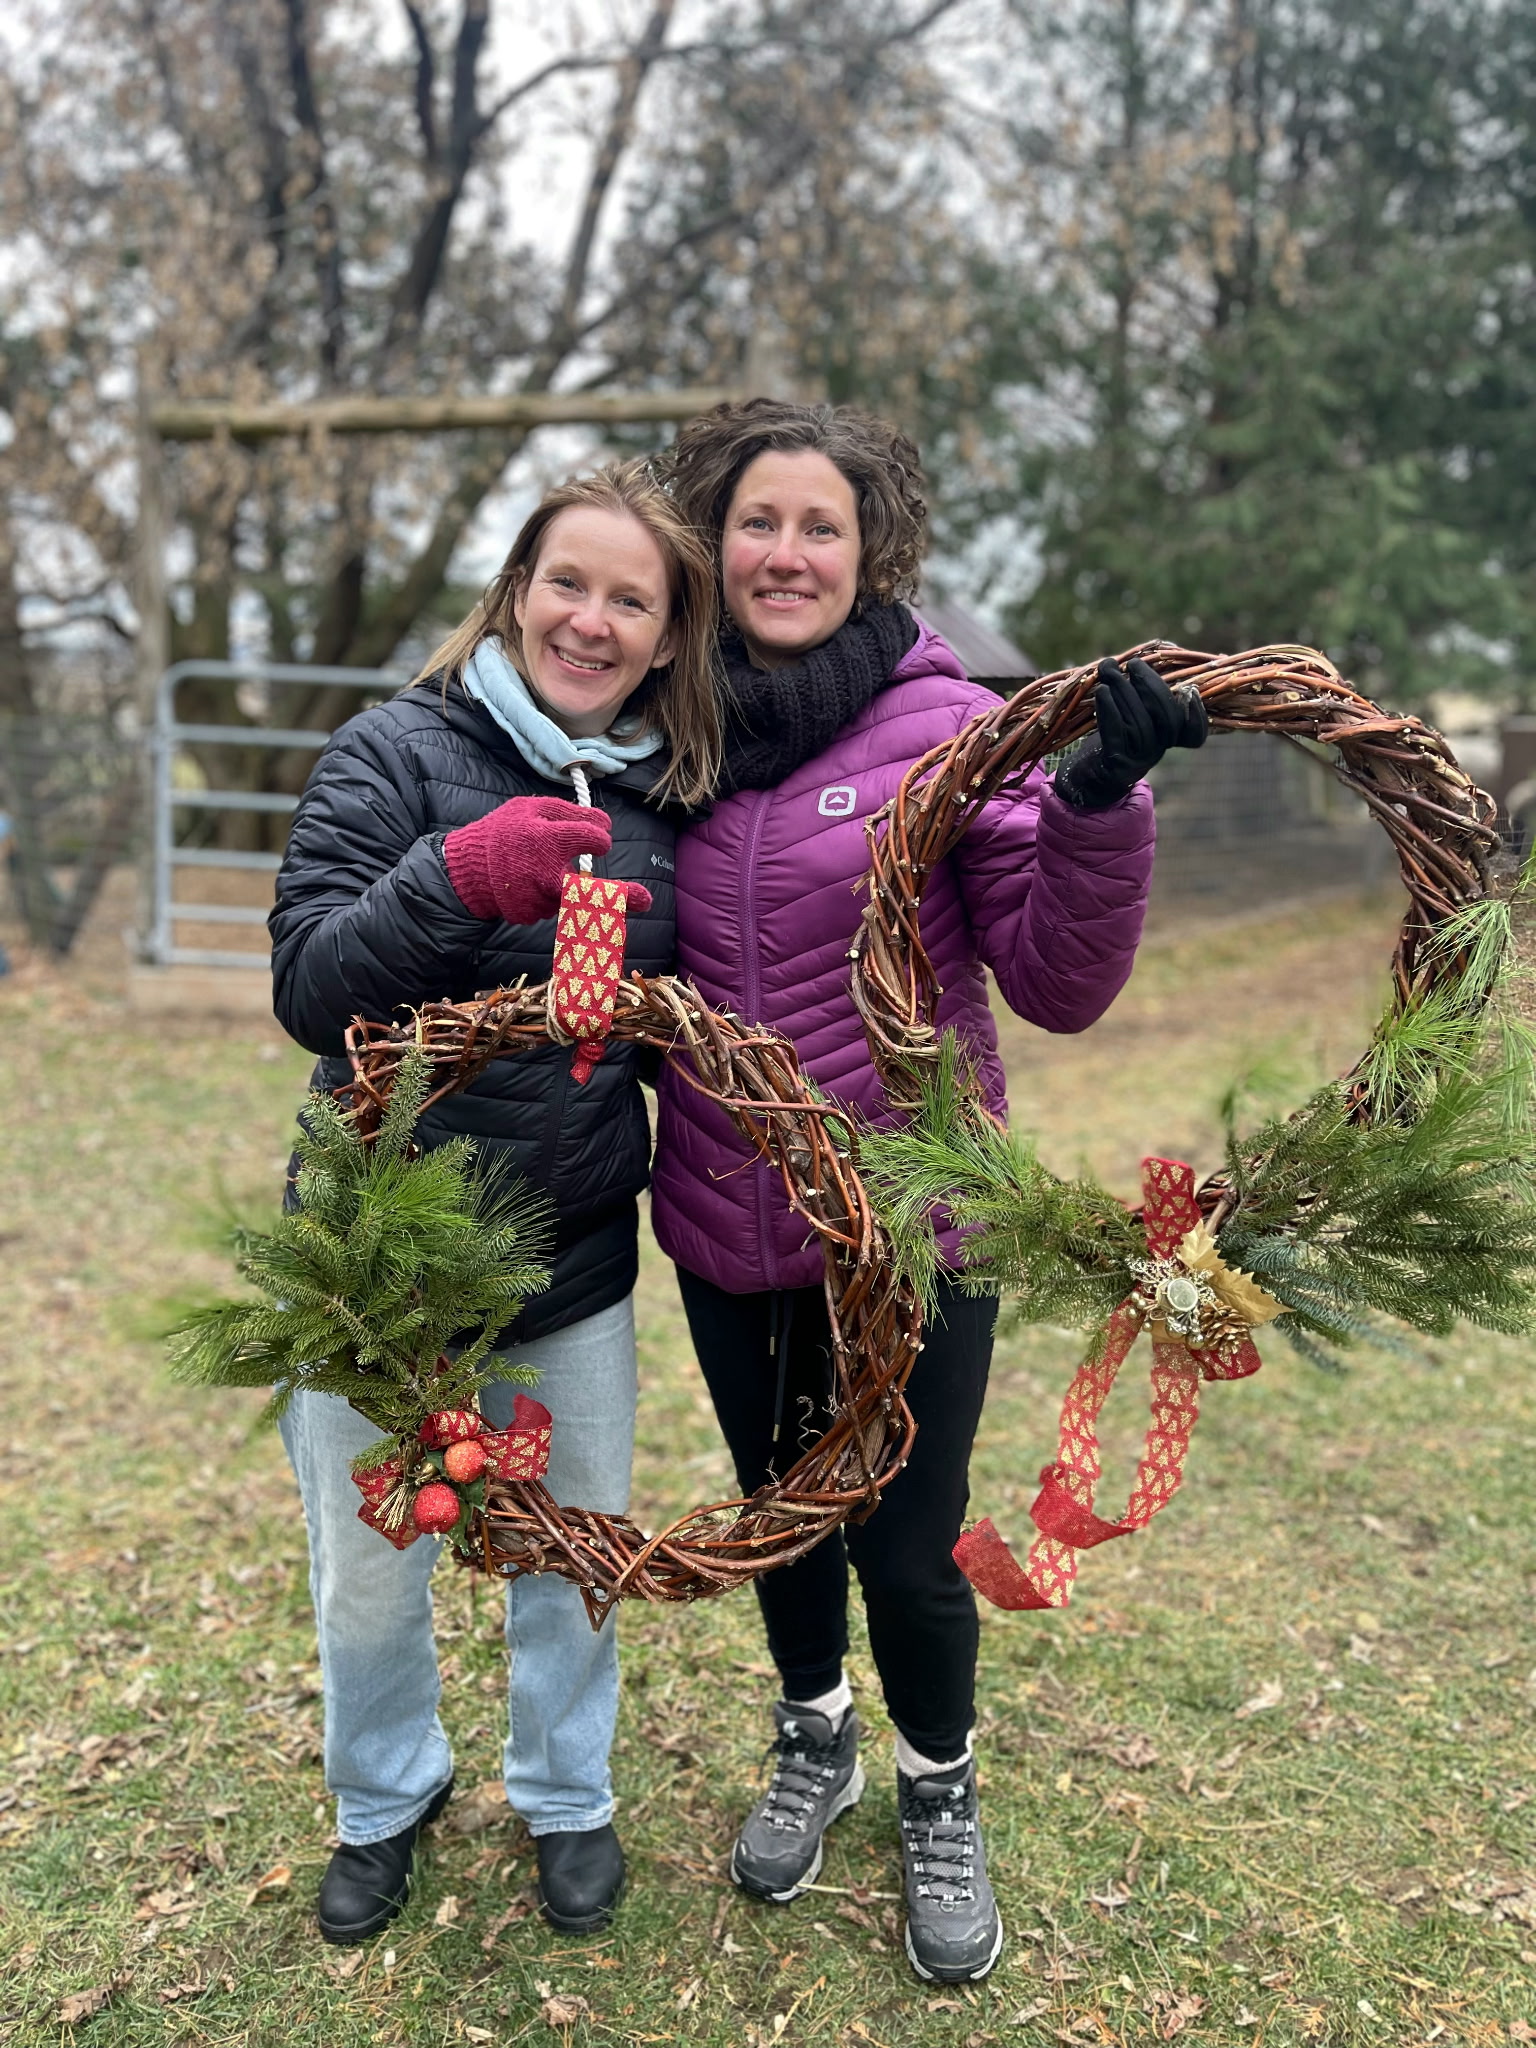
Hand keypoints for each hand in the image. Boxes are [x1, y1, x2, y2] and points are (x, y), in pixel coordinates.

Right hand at [444, 795, 621, 924]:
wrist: (463, 870)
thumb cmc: (498, 833)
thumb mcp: (529, 809)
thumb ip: (568, 813)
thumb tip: (604, 823)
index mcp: (547, 841)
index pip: (591, 839)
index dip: (599, 838)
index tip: (599, 840)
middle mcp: (546, 874)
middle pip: (593, 889)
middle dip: (623, 895)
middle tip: (644, 900)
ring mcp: (538, 899)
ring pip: (570, 896)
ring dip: (567, 886)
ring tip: (537, 872)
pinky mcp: (532, 916)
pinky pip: (552, 906)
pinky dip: (547, 896)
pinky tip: (528, 885)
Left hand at [1053, 657, 1207, 810]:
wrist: (1088, 773)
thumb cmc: (1113, 735)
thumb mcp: (1132, 714)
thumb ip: (1142, 694)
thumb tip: (1139, 659)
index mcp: (1168, 739)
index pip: (1194, 734)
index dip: (1197, 716)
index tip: (1189, 691)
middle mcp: (1158, 750)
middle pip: (1167, 720)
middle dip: (1151, 685)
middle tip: (1133, 663)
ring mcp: (1138, 759)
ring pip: (1140, 723)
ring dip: (1123, 691)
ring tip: (1108, 670)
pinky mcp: (1116, 764)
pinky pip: (1116, 734)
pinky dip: (1110, 709)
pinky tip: (1102, 690)